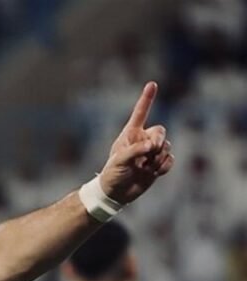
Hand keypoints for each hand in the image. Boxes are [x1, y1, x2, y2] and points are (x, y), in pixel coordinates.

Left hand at [98, 82, 174, 203]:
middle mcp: (142, 140)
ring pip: (166, 146)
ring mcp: (151, 152)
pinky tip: (154, 173)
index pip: (140, 113)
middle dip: (158, 141)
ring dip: (158, 158)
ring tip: (144, 168)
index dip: (147, 99)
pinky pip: (170, 159)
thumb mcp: (119, 160)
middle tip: (149, 152)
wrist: (116, 193)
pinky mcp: (158, 163)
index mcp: (130, 134)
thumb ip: (136, 150)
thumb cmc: (112, 174)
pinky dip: (164, 166)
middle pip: (161, 131)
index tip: (152, 84)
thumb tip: (152, 146)